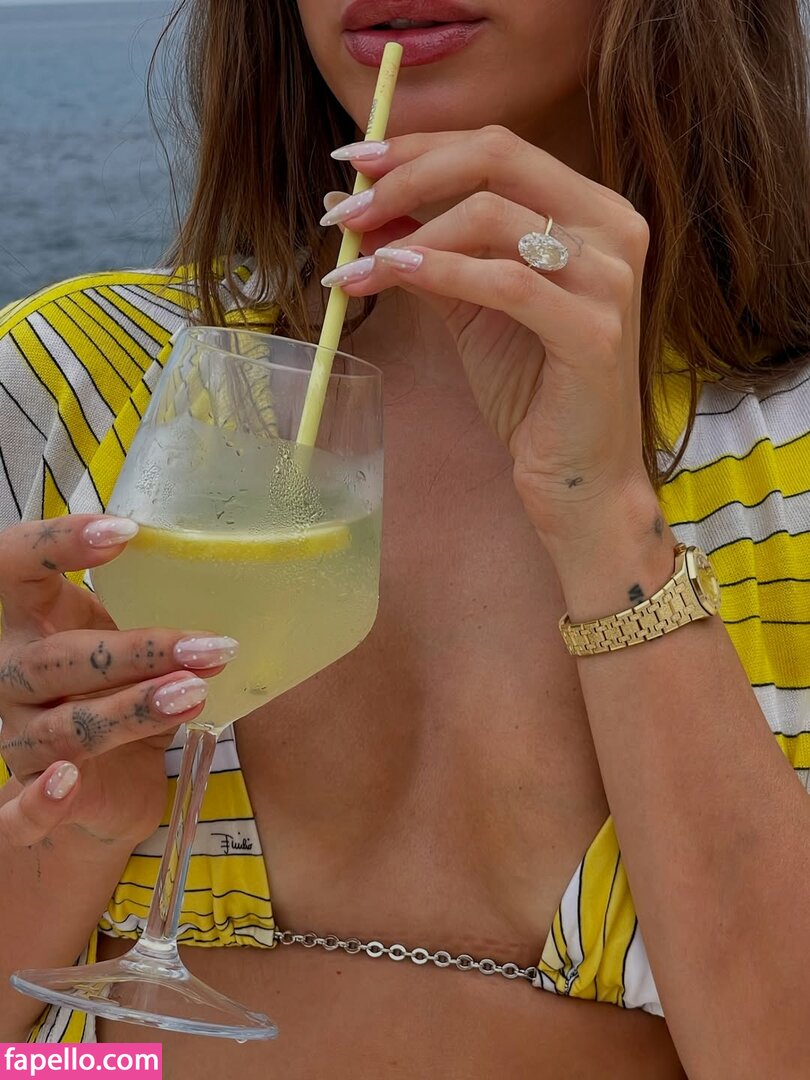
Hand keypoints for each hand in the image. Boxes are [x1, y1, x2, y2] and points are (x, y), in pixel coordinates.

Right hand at [0, 516, 237, 849]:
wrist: (102, 792)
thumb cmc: (120, 697)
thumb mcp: (140, 648)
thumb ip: (166, 612)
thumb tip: (255, 575)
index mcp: (36, 621)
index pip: (16, 565)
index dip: (56, 542)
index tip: (127, 533)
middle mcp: (17, 676)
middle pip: (57, 657)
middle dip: (138, 651)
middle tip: (211, 649)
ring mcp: (22, 737)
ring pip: (62, 727)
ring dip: (129, 711)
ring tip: (192, 695)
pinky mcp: (40, 797)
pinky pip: (18, 810)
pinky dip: (37, 802)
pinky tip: (66, 784)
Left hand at [321, 127, 654, 549]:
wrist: (579, 473)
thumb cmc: (531, 390)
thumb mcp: (470, 305)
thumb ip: (428, 251)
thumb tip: (360, 208)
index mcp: (588, 210)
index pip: (497, 147)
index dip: (418, 146)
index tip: (354, 159)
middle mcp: (611, 229)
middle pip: (496, 159)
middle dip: (406, 176)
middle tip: (345, 209)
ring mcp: (610, 279)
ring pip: (493, 217)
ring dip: (409, 235)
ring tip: (355, 262)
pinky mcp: (596, 332)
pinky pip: (507, 283)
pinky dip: (441, 272)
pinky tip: (392, 276)